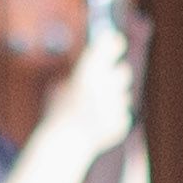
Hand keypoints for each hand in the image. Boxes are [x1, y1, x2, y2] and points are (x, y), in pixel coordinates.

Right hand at [43, 10, 136, 157]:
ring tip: (97, 106)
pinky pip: (123, 111)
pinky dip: (112, 115)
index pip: (106, 49)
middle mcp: (103, 89)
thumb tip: (96, 56)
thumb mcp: (61, 85)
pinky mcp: (122, 122)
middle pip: (123, 71)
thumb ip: (79, 72)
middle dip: (116, 72)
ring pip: (124, 93)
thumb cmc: (59, 111)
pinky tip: (97, 122)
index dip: (113, 43)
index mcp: (85, 76)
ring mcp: (114, 107)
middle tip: (110, 74)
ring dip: (113, 96)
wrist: (64, 143)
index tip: (116, 39)